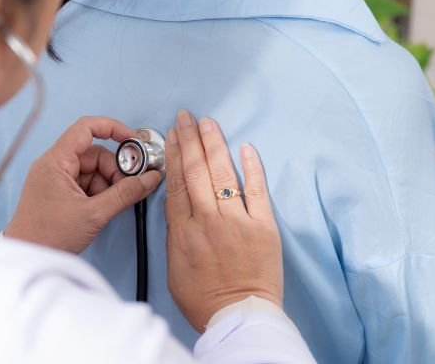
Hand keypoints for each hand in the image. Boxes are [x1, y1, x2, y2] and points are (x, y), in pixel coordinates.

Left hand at [5, 116, 161, 252]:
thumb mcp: (93, 214)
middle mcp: (54, 165)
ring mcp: (56, 179)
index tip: (133, 140)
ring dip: (108, 184)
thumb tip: (148, 179)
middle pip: (95, 153)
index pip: (86, 128)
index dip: (113, 128)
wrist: (27, 257)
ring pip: (93, 170)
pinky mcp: (59, 192)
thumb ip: (125, 194)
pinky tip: (101, 208)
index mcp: (56, 161)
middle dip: (115, 169)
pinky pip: (86, 183)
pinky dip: (99, 193)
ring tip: (110, 204)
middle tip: (129, 186)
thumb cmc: (46, 236)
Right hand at [165, 110, 282, 331]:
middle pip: (195, 170)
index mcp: (183, 230)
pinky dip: (252, 167)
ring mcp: (236, 221)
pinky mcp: (263, 226)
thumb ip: (176, 233)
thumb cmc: (204, 298)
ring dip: (214, 145)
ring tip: (208, 123)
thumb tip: (179, 207)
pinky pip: (257, 190)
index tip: (171, 135)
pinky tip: (246, 147)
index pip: (176, 182)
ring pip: (222, 173)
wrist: (237, 317)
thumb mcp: (173, 266)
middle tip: (186, 117)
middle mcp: (207, 219)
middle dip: (189, 139)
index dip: (173, 155)